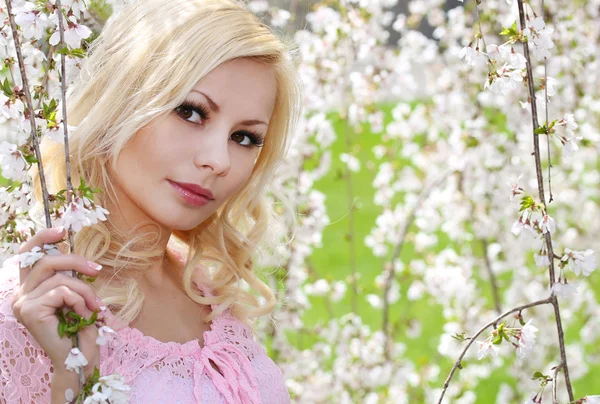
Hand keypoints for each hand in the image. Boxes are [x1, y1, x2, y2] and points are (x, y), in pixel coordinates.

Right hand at [10, 227, 102, 374]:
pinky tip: (84, 315)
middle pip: (45, 260)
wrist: (78, 359)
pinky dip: (80, 300)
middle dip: (76, 261)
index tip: (62, 230)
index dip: (42, 239)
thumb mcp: (75, 297)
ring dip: (85, 289)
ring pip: (59, 277)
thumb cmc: (80, 328)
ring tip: (95, 306)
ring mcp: (22, 302)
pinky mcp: (29, 311)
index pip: (27, 256)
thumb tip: (76, 255)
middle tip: (97, 270)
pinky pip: (62, 291)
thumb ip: (69, 278)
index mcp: (28, 289)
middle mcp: (20, 294)